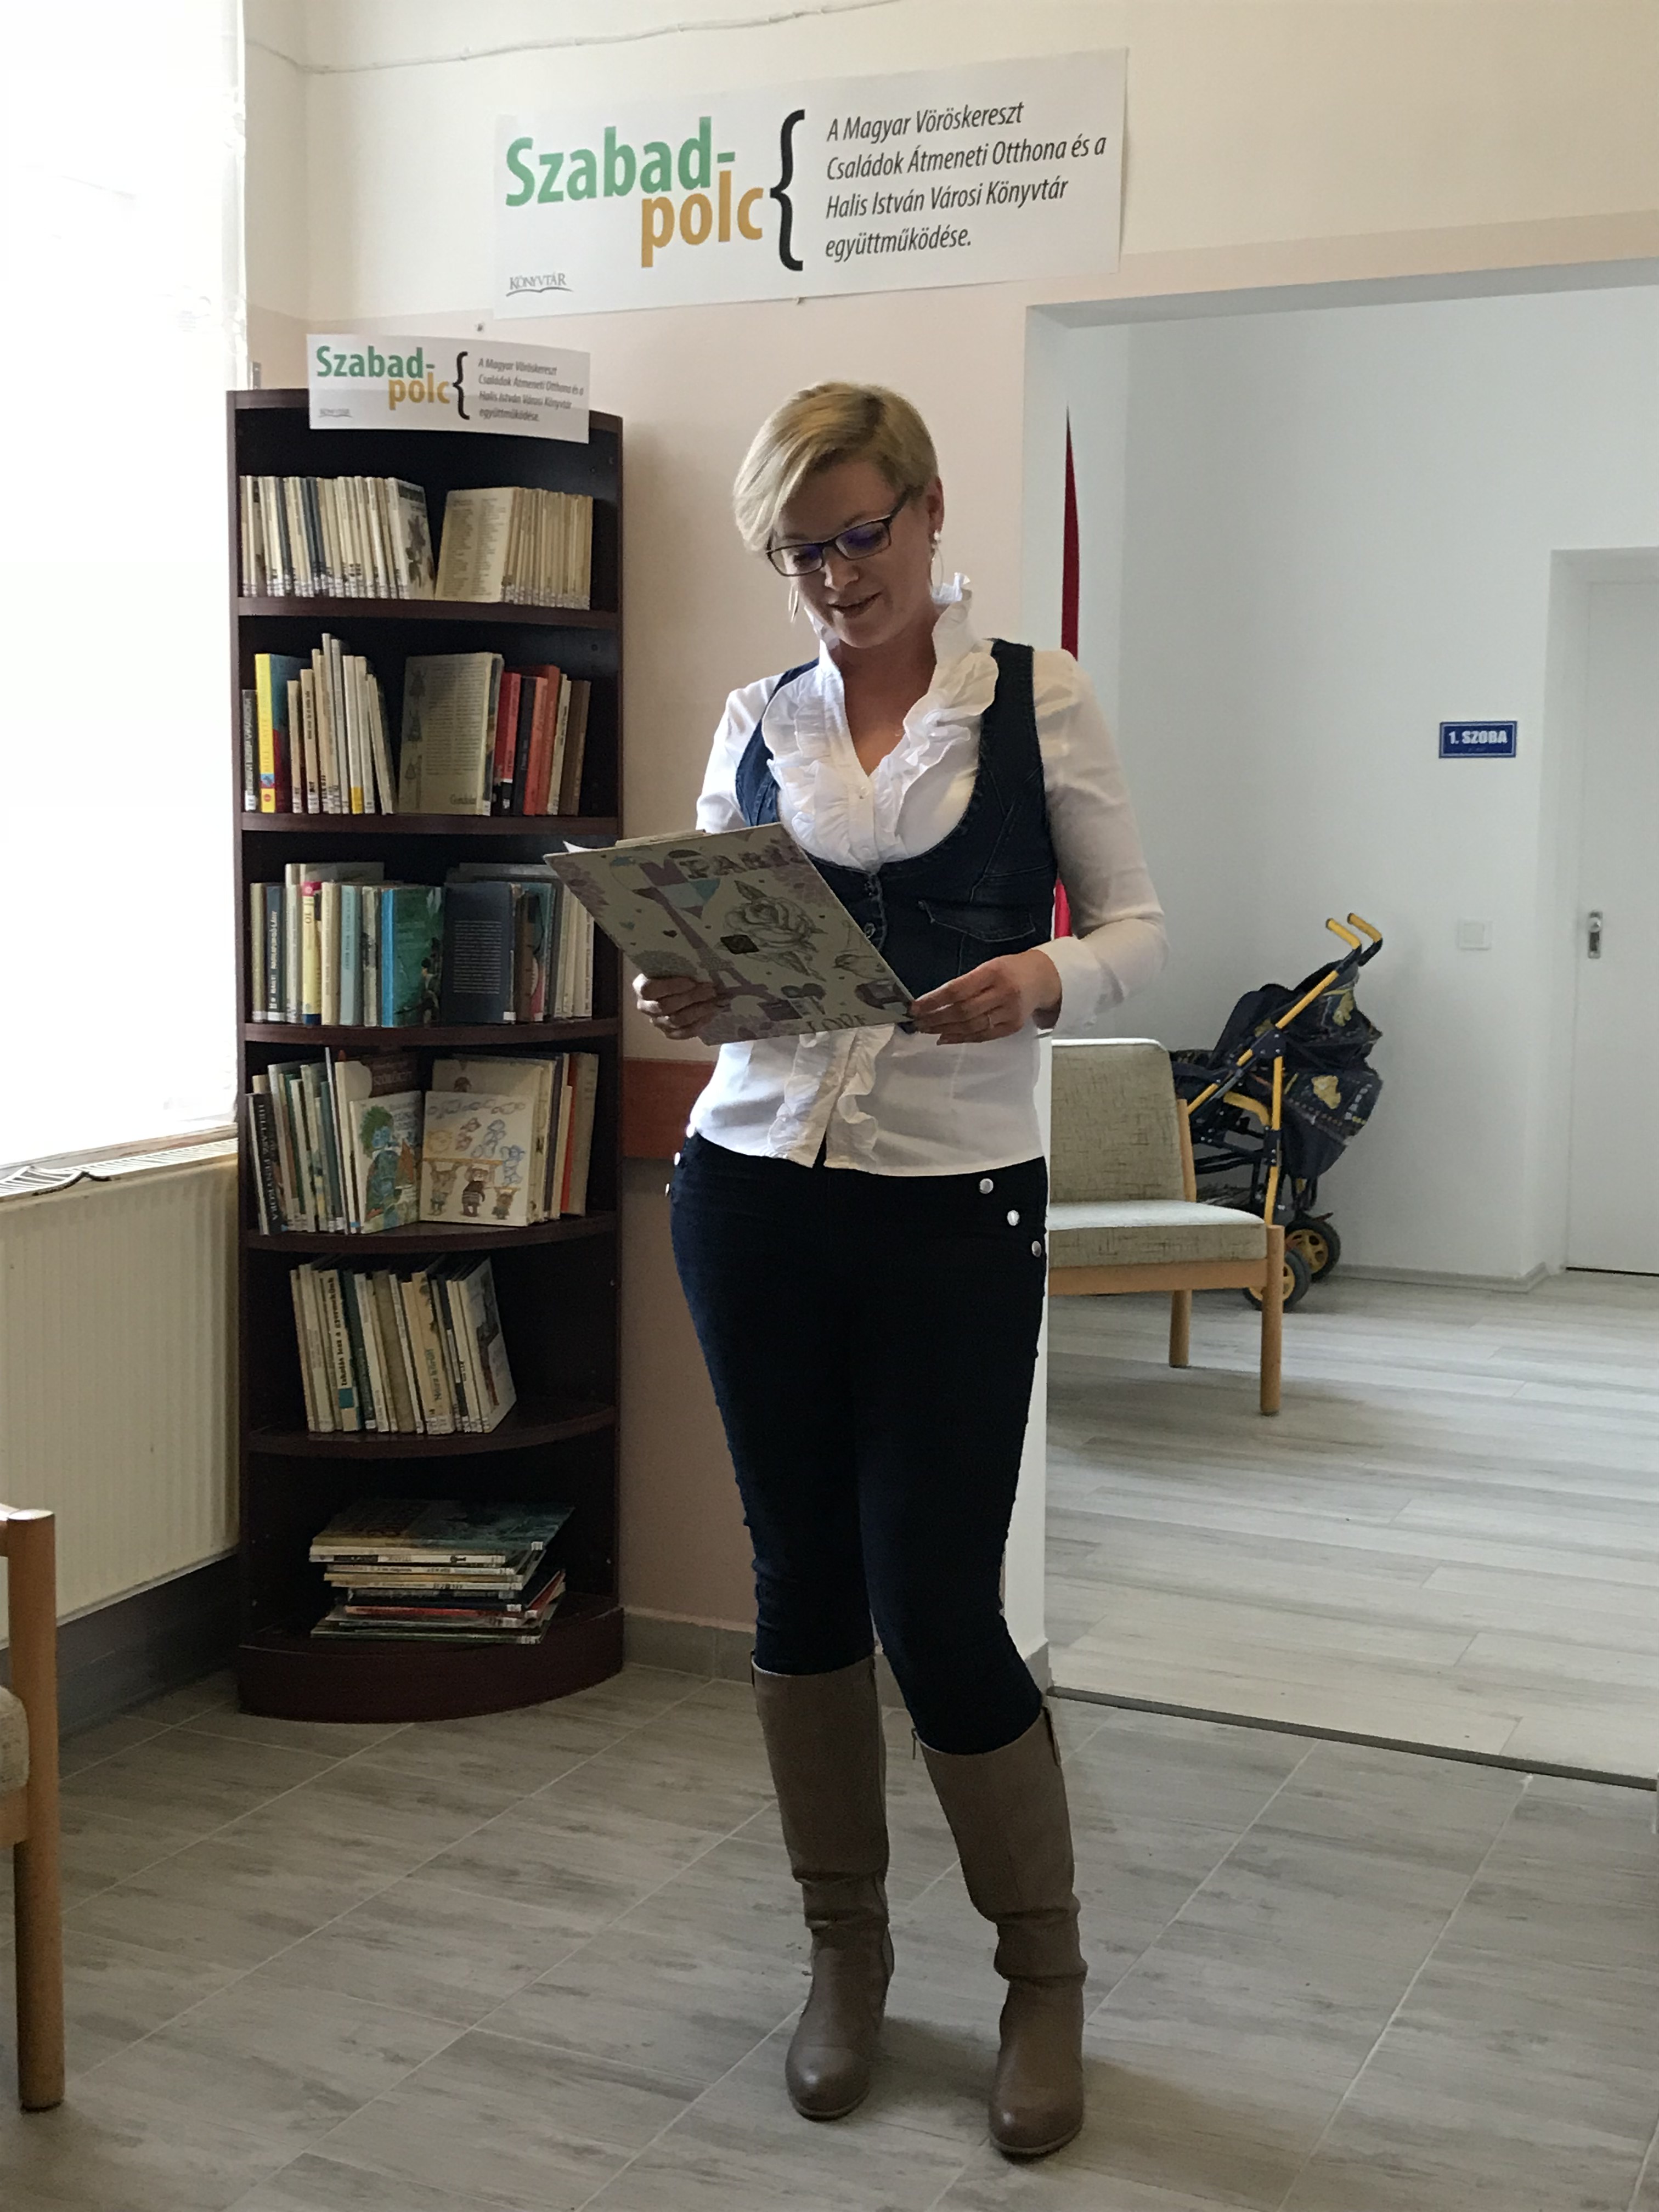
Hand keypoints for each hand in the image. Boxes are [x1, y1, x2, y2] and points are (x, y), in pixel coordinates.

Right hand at [635, 972, 721, 1041]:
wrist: (676, 988)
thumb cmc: (674, 973)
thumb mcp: (672, 966)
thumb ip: (679, 968)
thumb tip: (699, 971)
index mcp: (641, 986)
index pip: (650, 989)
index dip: (670, 986)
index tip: (692, 982)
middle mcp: (645, 1006)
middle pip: (666, 1006)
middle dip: (691, 998)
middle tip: (711, 991)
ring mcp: (656, 1021)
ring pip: (676, 1021)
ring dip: (698, 1011)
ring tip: (715, 1002)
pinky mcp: (668, 1032)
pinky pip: (682, 1033)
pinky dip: (698, 1024)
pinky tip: (711, 1014)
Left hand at [909, 950, 1061, 1043]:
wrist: (1043, 978)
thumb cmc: (1010, 970)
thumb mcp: (988, 966)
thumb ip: (965, 983)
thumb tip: (934, 1001)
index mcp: (994, 972)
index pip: (958, 989)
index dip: (934, 1000)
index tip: (916, 1006)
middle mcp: (1003, 993)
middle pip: (963, 1010)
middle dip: (936, 1018)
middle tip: (917, 1021)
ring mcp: (1010, 1012)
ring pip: (971, 1026)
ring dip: (945, 1030)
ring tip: (927, 1029)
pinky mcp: (1013, 1026)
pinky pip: (983, 1036)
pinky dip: (962, 1038)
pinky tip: (945, 1038)